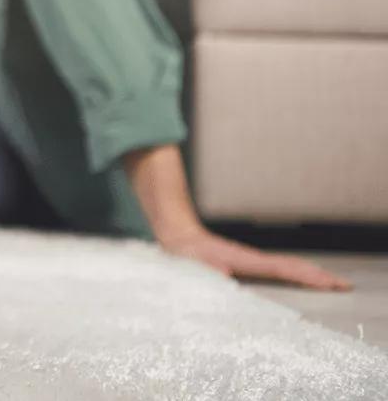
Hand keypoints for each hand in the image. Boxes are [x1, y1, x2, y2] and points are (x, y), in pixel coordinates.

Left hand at [160, 227, 351, 290]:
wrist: (179, 237)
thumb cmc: (186, 254)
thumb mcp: (195, 264)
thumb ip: (209, 270)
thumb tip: (225, 275)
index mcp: (246, 261)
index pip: (283, 268)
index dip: (306, 276)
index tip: (328, 282)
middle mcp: (253, 259)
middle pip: (292, 266)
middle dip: (318, 275)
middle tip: (343, 285)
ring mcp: (252, 260)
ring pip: (287, 266)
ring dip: (309, 273)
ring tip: (331, 282)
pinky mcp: (246, 263)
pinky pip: (277, 268)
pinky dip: (294, 272)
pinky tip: (300, 277)